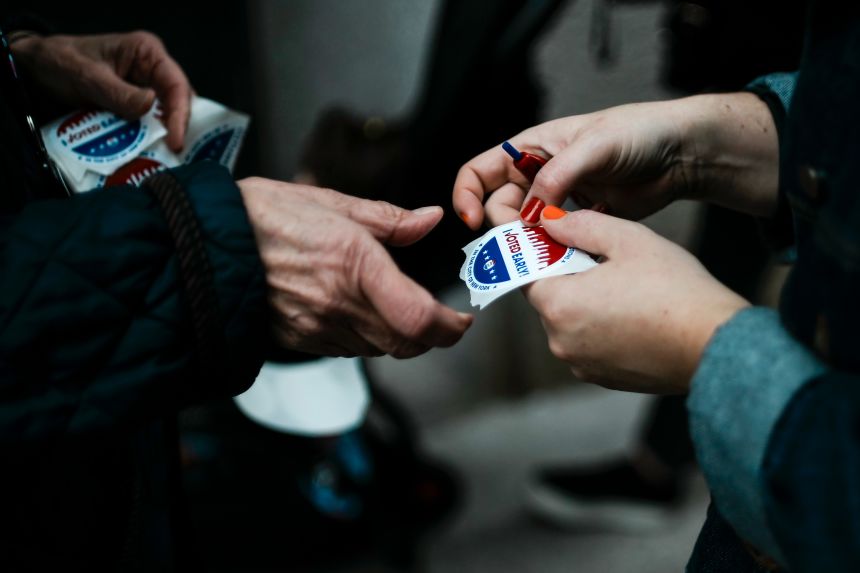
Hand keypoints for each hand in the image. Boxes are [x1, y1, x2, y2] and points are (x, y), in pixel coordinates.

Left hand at [11, 31, 191, 150]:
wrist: (37, 68)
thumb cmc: (60, 62)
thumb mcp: (88, 76)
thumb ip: (119, 93)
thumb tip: (151, 107)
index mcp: (147, 53)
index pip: (176, 85)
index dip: (180, 114)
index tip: (176, 141)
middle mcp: (151, 70)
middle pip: (177, 102)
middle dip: (177, 128)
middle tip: (174, 154)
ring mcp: (144, 87)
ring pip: (165, 115)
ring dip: (163, 136)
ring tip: (164, 158)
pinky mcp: (134, 104)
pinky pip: (148, 122)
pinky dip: (147, 138)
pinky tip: (147, 152)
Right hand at [238, 177, 472, 357]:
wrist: (207, 243)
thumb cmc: (267, 215)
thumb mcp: (333, 204)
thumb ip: (390, 220)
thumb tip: (429, 219)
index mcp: (355, 264)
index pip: (419, 319)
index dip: (450, 328)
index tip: (461, 320)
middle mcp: (339, 304)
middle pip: (407, 345)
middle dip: (433, 337)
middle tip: (442, 321)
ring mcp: (318, 328)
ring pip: (379, 350)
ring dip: (399, 337)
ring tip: (398, 309)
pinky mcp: (301, 340)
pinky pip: (348, 350)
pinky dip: (366, 337)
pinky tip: (358, 311)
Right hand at [453, 93, 778, 228]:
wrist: (679, 153)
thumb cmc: (638, 133)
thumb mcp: (594, 146)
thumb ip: (557, 176)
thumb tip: (530, 211)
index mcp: (530, 148)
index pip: (479, 172)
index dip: (467, 196)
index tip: (473, 222)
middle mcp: (537, 175)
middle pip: (498, 208)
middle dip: (506, 227)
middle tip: (528, 240)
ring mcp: (557, 200)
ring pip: (525, 229)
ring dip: (531, 243)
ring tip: (552, 250)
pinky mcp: (578, 221)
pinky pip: (554, 242)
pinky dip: (555, 251)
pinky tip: (570, 253)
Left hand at [524, 207, 748, 393]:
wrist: (715, 344)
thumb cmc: (675, 289)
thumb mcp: (627, 239)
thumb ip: (580, 225)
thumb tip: (549, 221)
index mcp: (558, 304)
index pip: (526, 272)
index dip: (540, 252)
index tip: (555, 239)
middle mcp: (559, 340)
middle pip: (549, 298)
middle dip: (568, 277)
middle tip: (603, 259)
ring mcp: (580, 364)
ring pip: (570, 322)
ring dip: (587, 303)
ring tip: (626, 288)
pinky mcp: (602, 378)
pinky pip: (589, 344)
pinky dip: (602, 328)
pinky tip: (634, 314)